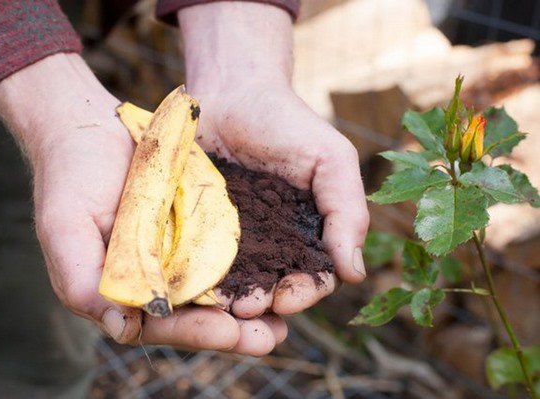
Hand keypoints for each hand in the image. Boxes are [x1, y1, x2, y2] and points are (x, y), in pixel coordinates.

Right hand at [0, 53, 286, 354]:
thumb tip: (124, 329)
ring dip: (249, 308)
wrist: (89, 128)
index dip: (195, 331)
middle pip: (196, 315)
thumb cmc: (70, 177)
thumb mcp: (66, 228)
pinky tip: (277, 273)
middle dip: (233, 331)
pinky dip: (250, 268)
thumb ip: (81, 282)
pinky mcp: (196, 228)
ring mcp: (176, 254)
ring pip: (217, 291)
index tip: (230, 331)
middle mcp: (152, 278)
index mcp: (122, 290)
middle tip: (270, 338)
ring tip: (284, 320)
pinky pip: (226, 253)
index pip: (160, 324)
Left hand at [180, 2, 369, 318]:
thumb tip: (355, 272)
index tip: (288, 297)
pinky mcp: (197, 229)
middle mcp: (271, 244)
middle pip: (272, 289)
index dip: (304, 293)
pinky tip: (192, 289)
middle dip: (265, 304)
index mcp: (307, 234)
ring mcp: (232, 240)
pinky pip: (198, 261)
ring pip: (235, 283)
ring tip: (221, 306)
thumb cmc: (288, 124)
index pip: (312, 277)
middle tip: (249, 308)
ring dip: (231, 301)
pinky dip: (198, 279)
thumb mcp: (331, 161)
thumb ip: (347, 211)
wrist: (232, 92)